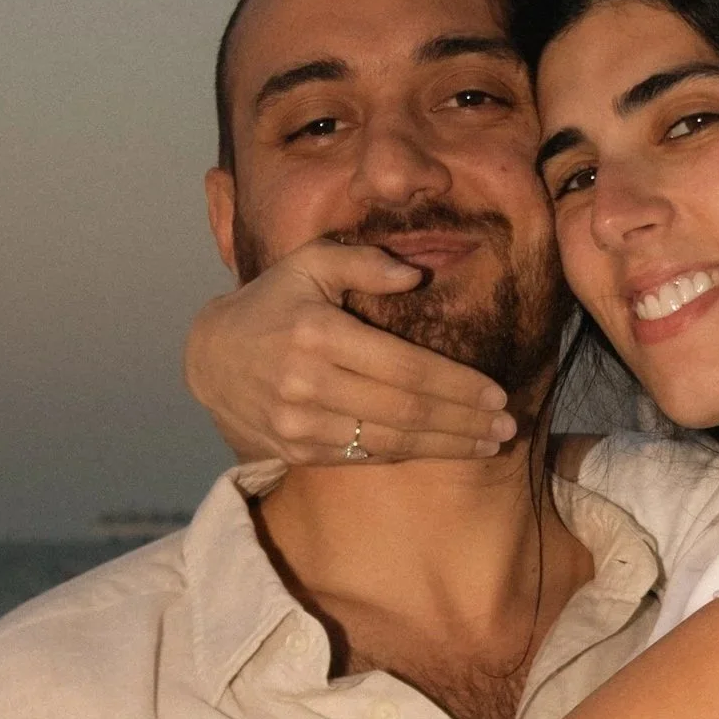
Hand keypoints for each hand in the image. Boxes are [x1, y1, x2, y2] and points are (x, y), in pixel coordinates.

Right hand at [185, 241, 517, 465]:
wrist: (211, 358)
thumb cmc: (273, 302)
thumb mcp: (309, 263)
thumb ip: (362, 261)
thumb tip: (415, 274)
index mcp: (317, 331)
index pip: (405, 367)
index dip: (457, 384)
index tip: (498, 393)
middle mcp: (306, 382)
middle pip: (405, 410)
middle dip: (464, 422)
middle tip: (507, 427)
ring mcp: (299, 423)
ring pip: (390, 441)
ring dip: (446, 446)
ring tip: (488, 444)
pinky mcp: (296, 450)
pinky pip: (364, 456)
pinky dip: (408, 453)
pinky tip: (441, 448)